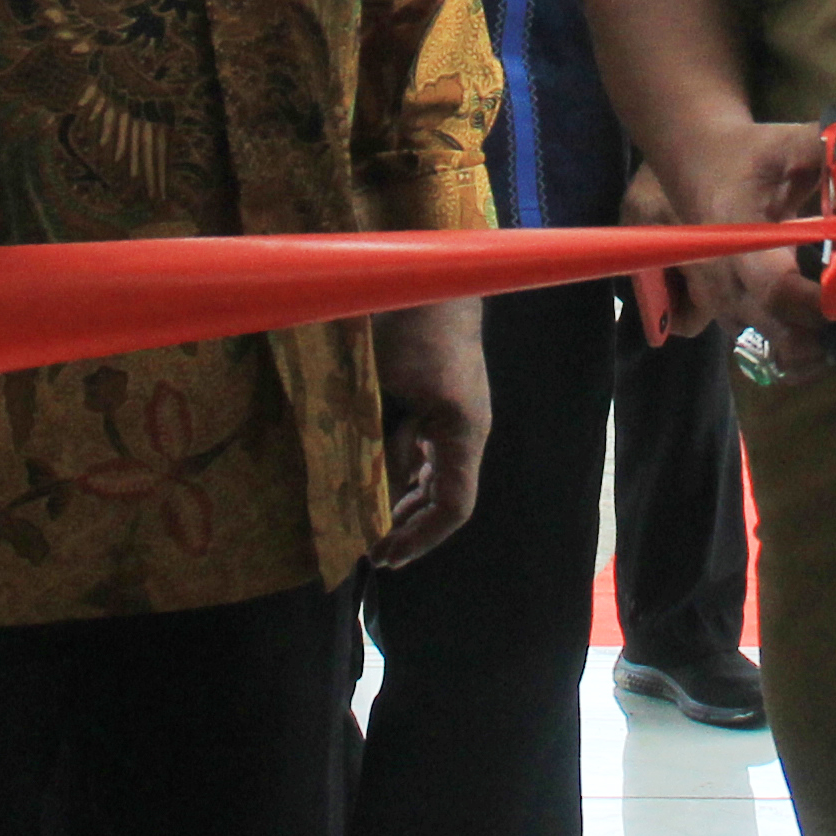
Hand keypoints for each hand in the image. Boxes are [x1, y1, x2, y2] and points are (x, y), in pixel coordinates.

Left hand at [368, 298, 491, 565]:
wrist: (430, 279)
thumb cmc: (412, 329)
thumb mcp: (389, 391)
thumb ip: (384, 443)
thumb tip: (377, 491)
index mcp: (463, 432)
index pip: (453, 506)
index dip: (420, 537)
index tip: (384, 556)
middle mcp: (466, 431)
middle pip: (446, 497)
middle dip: (409, 526)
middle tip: (370, 548)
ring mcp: (457, 417)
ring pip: (437, 477)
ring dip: (406, 501)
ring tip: (371, 522)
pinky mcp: (443, 403)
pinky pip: (429, 451)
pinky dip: (406, 472)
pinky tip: (380, 478)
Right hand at [651, 122, 835, 362]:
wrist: (700, 170)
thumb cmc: (748, 157)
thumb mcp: (787, 144)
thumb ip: (831, 150)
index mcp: (740, 245)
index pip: (780, 291)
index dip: (831, 300)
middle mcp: (731, 290)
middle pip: (790, 341)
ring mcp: (732, 313)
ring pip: (788, 358)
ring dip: (831, 345)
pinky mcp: (739, 323)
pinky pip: (782, 354)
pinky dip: (815, 347)